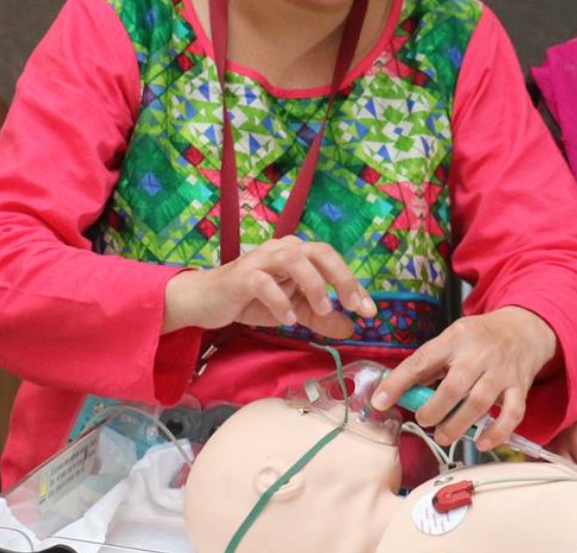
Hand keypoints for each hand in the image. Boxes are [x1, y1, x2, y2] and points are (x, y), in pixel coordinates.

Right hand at [163, 236, 375, 338]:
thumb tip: (351, 328)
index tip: (369, 311)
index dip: (353, 285)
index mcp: (297, 253)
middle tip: (353, 305)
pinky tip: (288, 319)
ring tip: (321, 311)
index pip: (332, 261)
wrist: (207, 300)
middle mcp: (281, 249)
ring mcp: (260, 260)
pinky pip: (263, 281)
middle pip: (319, 251)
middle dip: (341, 277)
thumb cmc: (252, 299)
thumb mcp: (293, 310)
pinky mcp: (240, 276)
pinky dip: (280, 300)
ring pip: (294, 259)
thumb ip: (320, 317)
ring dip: (313, 285)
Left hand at [371, 306, 558, 449]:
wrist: (524, 329)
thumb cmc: (480, 337)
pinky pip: (511, 414)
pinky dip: (496, 432)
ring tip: (443, 435)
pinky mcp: (519, 388)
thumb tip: (401, 391)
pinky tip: (481, 442)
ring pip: (479, 403)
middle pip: (453, 387)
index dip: (397, 382)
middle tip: (423, 421)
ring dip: (457, 425)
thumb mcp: (452, 338)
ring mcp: (501, 372)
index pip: (421, 361)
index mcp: (455, 339)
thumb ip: (429, 363)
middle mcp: (479, 354)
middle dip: (433, 410)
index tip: (380, 401)